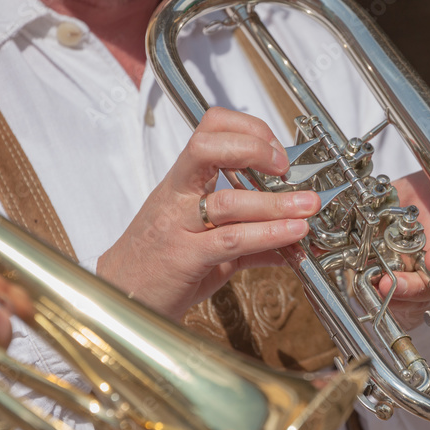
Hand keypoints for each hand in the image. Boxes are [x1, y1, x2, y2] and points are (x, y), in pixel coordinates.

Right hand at [96, 107, 320, 319]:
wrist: (122, 298)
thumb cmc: (161, 266)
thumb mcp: (208, 244)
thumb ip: (251, 240)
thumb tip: (292, 242)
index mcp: (182, 183)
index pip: (207, 131)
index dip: (246, 130)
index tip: (276, 151)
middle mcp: (177, 197)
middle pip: (207, 147)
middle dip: (253, 148)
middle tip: (286, 167)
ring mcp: (178, 225)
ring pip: (228, 200)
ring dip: (275, 202)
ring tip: (308, 206)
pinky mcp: (185, 257)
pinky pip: (231, 240)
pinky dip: (268, 235)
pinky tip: (293, 235)